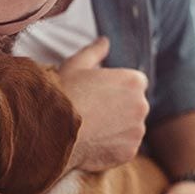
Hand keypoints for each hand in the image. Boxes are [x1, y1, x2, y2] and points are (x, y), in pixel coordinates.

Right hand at [58, 37, 149, 170]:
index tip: (96, 96)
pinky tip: (92, 143)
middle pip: (134, 107)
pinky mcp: (129, 152)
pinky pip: (124, 149)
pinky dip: (111, 148)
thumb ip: (94, 52)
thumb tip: (104, 41)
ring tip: (90, 130)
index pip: (133, 84)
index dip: (114, 89)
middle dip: (118, 110)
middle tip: (91, 114)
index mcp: (133, 80)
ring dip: (116, 129)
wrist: (52, 130)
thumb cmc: (62, 94)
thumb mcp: (75, 65)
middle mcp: (142, 104)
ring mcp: (137, 130)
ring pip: (130, 129)